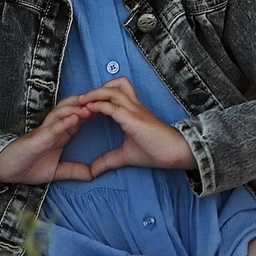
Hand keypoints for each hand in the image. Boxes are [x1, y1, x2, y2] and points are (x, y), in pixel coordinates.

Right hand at [0, 103, 99, 184]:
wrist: (5, 169)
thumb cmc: (27, 166)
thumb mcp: (56, 172)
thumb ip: (73, 171)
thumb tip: (93, 175)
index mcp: (61, 133)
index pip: (81, 118)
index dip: (95, 112)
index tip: (112, 109)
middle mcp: (54, 128)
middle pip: (74, 110)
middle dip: (89, 104)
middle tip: (106, 100)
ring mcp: (45, 131)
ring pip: (64, 113)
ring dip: (79, 108)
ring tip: (94, 104)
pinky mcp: (37, 137)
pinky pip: (53, 127)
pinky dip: (65, 122)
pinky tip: (76, 118)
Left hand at [68, 80, 195, 174]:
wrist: (174, 153)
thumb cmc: (155, 151)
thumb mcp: (126, 155)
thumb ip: (108, 160)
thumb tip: (92, 171)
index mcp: (133, 111)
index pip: (115, 92)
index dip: (99, 95)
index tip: (84, 104)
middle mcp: (134, 106)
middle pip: (116, 84)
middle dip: (97, 88)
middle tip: (81, 98)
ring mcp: (135, 111)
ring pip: (114, 91)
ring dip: (96, 93)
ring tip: (82, 100)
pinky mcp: (134, 119)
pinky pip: (114, 107)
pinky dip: (100, 106)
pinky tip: (90, 109)